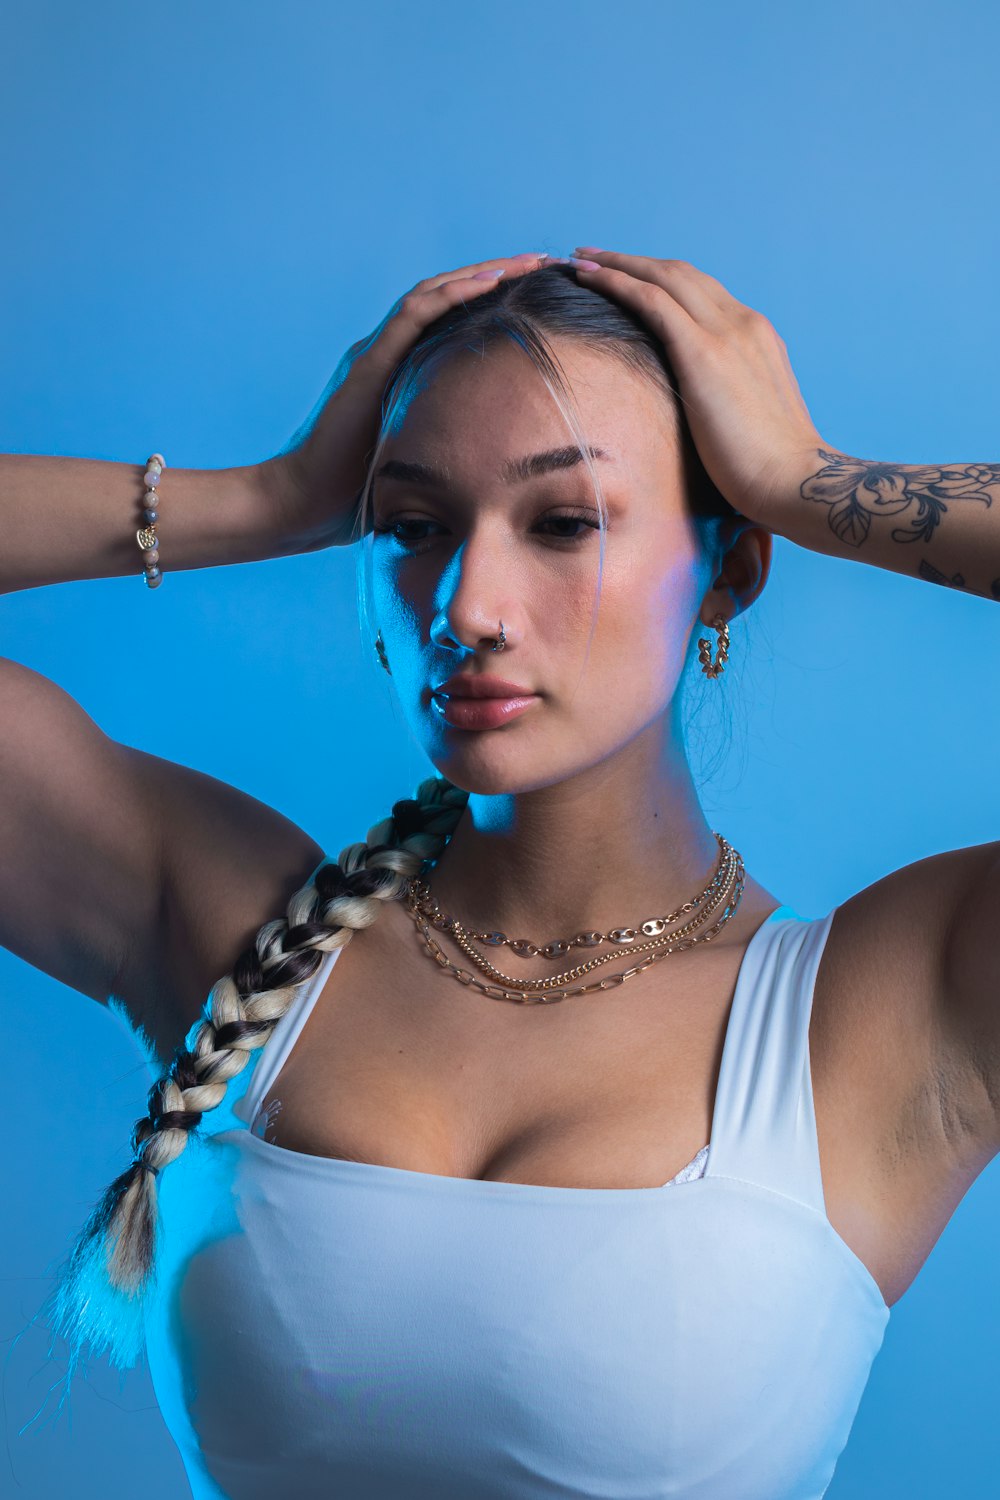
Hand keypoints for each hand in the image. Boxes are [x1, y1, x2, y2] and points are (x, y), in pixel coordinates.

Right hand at [260, 253, 554, 549]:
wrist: (307, 502)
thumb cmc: (359, 491)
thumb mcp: (419, 458)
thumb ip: (447, 442)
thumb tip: (496, 457)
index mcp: (401, 368)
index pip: (452, 318)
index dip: (494, 298)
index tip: (539, 289)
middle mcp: (389, 350)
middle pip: (448, 295)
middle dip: (498, 273)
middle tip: (544, 260)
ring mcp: (377, 353)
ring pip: (434, 293)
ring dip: (482, 274)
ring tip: (526, 263)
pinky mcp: (370, 364)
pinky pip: (413, 316)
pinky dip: (451, 295)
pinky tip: (487, 283)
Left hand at [570, 248, 831, 525]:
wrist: (793, 482)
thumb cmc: (772, 472)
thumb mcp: (749, 422)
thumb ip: (726, 403)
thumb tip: (696, 418)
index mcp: (757, 339)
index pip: (703, 294)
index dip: (661, 281)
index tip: (630, 280)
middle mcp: (745, 323)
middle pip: (681, 274)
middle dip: (634, 260)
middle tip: (592, 257)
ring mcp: (727, 332)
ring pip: (664, 276)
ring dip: (618, 263)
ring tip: (580, 261)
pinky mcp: (704, 352)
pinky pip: (652, 300)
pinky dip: (618, 282)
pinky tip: (589, 279)